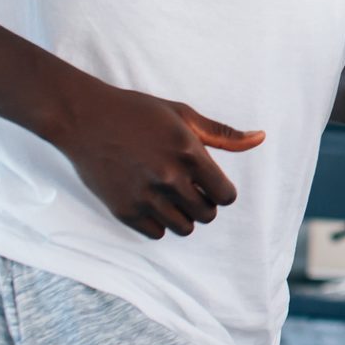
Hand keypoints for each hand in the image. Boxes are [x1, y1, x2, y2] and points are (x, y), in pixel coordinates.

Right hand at [45, 80, 263, 239]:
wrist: (84, 117)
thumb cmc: (137, 111)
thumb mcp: (182, 115)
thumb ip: (223, 134)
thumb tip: (261, 138)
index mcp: (188, 152)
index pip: (226, 196)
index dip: (222, 192)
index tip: (210, 184)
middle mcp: (169, 178)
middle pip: (207, 215)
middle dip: (204, 204)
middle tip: (190, 189)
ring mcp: (144, 196)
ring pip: (184, 227)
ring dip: (183, 215)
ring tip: (170, 195)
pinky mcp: (123, 210)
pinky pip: (157, 232)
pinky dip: (159, 222)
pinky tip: (151, 202)